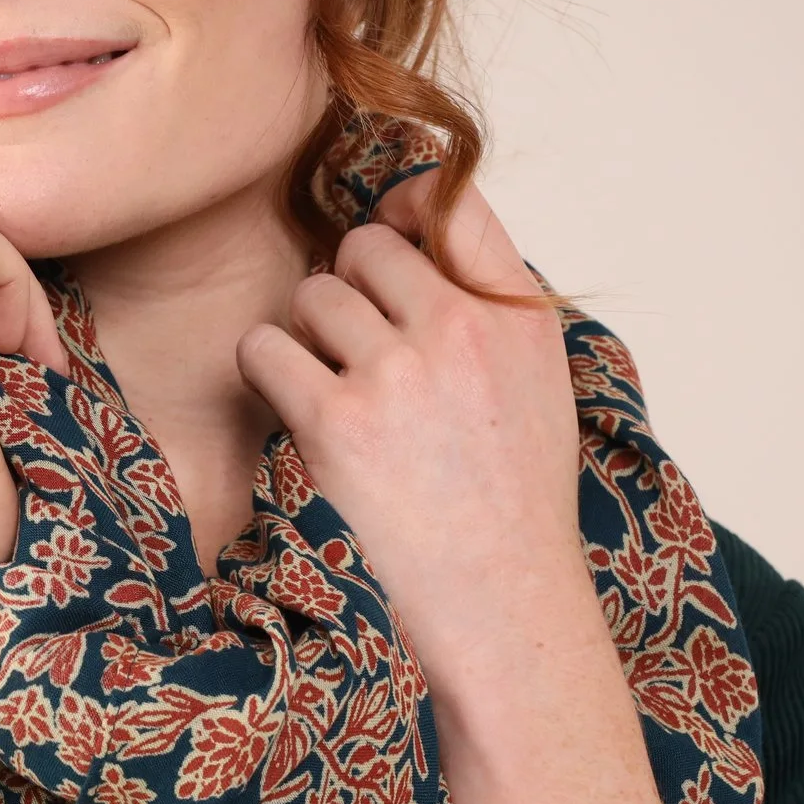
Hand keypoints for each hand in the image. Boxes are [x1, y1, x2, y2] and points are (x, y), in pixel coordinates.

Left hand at [233, 172, 583, 658]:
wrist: (500, 601)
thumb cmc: (513, 499)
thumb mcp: (538, 383)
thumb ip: (490, 305)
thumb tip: (419, 227)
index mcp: (516, 318)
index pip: (455, 202)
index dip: (406, 204)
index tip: (391, 232)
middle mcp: (460, 330)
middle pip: (363, 246)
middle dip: (350, 288)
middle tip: (361, 350)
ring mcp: (395, 374)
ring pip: (311, 296)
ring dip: (309, 336)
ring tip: (340, 392)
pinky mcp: (335, 422)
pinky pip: (264, 348)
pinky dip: (268, 374)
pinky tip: (297, 410)